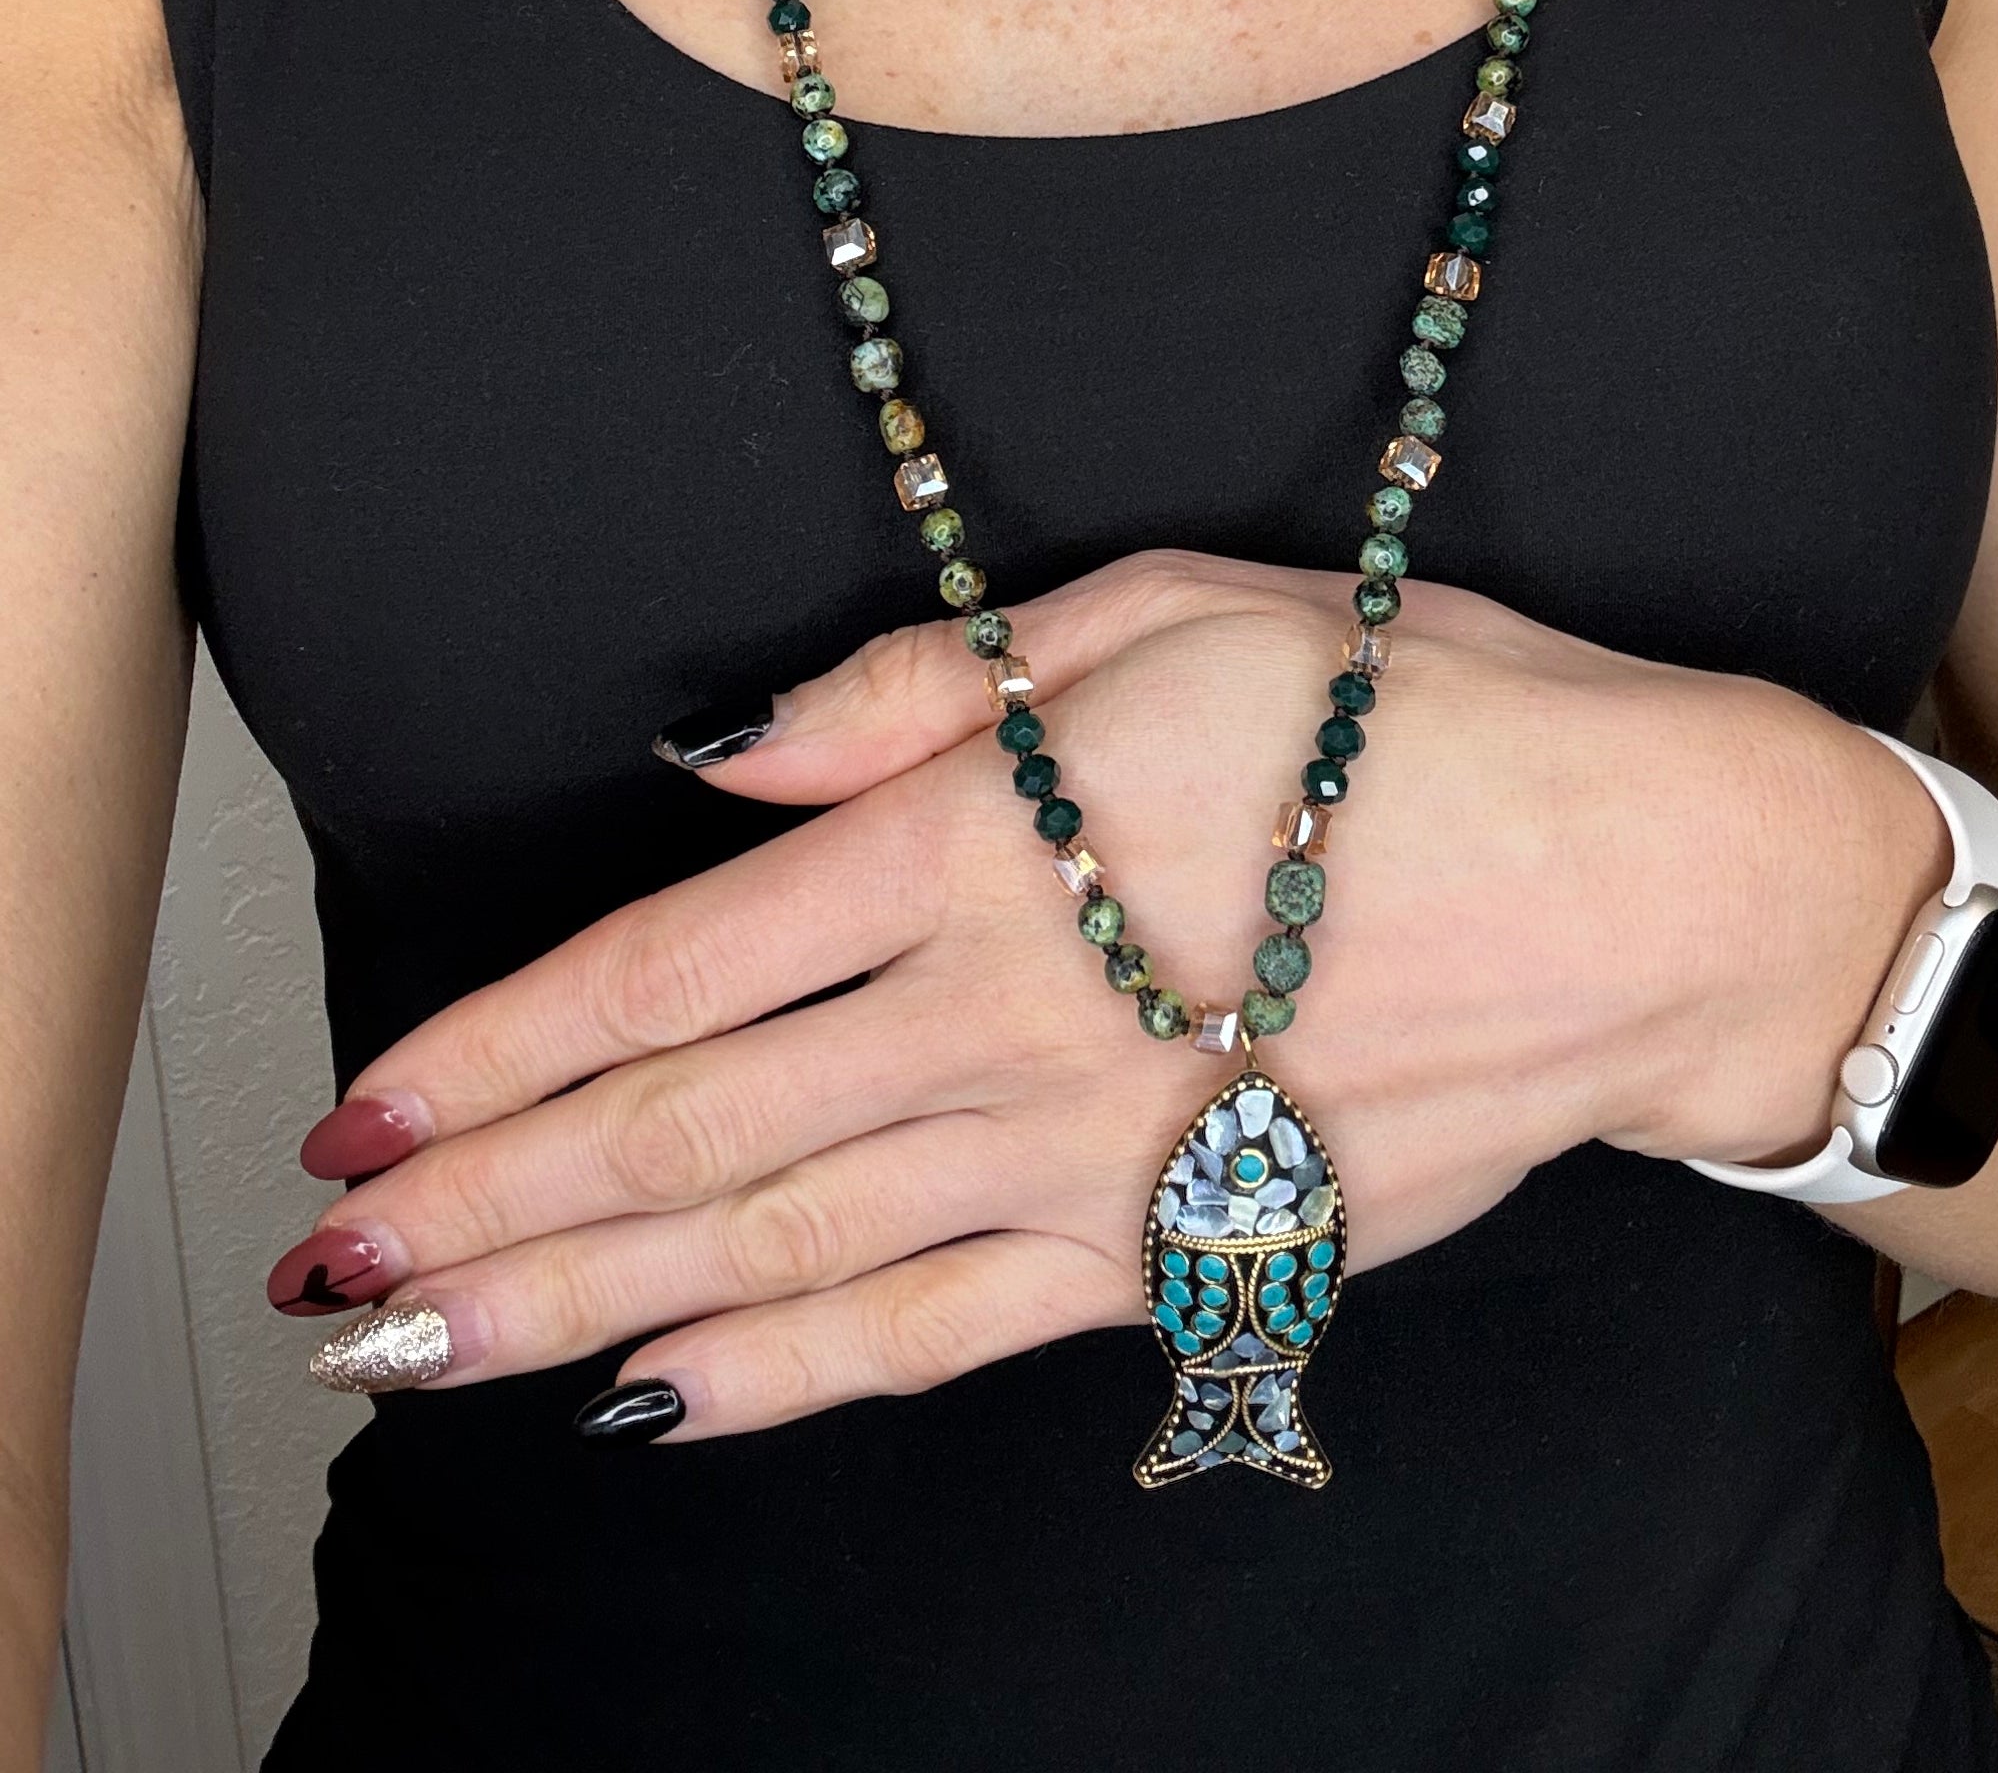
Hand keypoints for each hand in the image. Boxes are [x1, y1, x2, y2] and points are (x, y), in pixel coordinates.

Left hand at [270, 552, 1942, 1436]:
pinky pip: (940, 1335)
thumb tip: (724, 770)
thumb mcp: (1172, 609)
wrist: (1654, 893)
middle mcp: (1009, 1017)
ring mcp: (1090, 1159)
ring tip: (425, 1353)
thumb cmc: (1421, 713)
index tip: (369, 1105)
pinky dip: (789, 1373)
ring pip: (781, 1249)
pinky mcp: (1180, 1252)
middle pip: (693, 1129)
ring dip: (582, 1305)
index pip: (681, 962)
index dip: (504, 1044)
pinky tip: (664, 1401)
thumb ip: (925, 693)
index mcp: (993, 840)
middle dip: (490, 1206)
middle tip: (331, 1274)